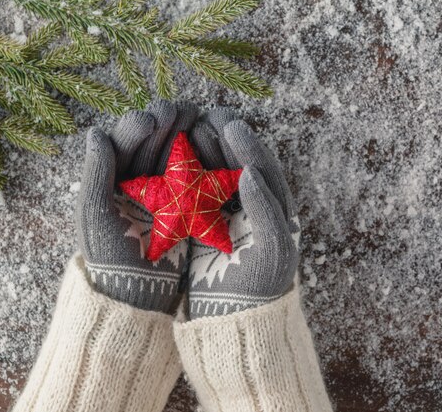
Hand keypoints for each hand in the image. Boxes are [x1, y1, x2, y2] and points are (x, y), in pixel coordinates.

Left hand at [76, 100, 197, 312]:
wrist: (140, 299)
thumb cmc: (111, 261)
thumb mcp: (95, 218)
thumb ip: (94, 175)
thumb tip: (95, 132)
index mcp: (111, 180)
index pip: (123, 143)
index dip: (137, 127)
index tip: (152, 120)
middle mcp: (137, 181)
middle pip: (152, 141)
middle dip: (167, 122)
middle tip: (184, 110)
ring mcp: (165, 191)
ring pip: (176, 153)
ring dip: (189, 134)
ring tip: (203, 119)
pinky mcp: (189, 204)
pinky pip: (197, 174)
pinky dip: (207, 157)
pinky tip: (217, 144)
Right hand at [186, 109, 300, 317]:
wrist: (233, 322)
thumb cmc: (260, 288)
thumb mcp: (273, 249)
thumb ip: (266, 208)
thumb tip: (252, 171)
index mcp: (274, 206)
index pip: (262, 166)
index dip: (247, 144)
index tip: (230, 125)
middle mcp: (250, 205)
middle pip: (237, 162)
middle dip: (222, 139)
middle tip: (203, 118)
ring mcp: (223, 212)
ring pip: (213, 172)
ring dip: (200, 150)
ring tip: (184, 129)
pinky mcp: (199, 223)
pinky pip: (191, 190)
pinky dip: (181, 173)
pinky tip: (167, 158)